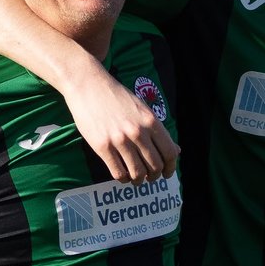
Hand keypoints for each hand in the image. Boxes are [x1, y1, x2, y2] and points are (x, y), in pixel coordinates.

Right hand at [64, 68, 178, 182]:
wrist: (88, 85)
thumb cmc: (117, 97)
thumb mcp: (143, 109)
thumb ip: (158, 130)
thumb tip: (176, 150)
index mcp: (151, 122)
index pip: (169, 152)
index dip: (170, 167)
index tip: (166, 173)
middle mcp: (138, 132)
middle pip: (155, 165)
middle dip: (154, 176)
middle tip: (151, 178)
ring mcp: (119, 140)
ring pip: (137, 173)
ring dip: (139, 180)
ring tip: (136, 179)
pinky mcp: (102, 146)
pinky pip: (118, 172)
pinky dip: (123, 179)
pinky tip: (123, 175)